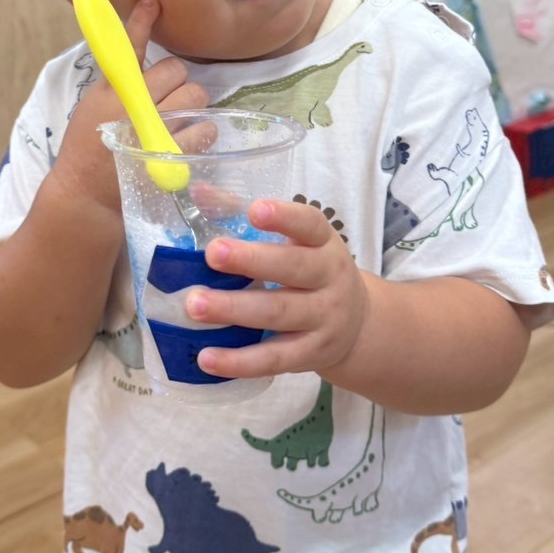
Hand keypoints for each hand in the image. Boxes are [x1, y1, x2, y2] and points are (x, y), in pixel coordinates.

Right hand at [52, 0, 207, 216]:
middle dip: (177, 82)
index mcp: (111, 90)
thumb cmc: (90, 147)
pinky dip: (202, 131)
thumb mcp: (94, 107)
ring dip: (192, 104)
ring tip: (180, 119)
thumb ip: (118, 83)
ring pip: (195, 94)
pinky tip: (190, 139)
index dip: (141, 21)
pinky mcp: (169, 153)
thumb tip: (141, 61)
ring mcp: (152, 129)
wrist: (86, 193)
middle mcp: (132, 105)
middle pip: (176, 70)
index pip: (127, 48)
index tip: (152, 1)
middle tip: (168, 99)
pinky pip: (204, 128)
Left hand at [190, 200, 370, 378]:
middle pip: (292, 269)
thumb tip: (198, 191)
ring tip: (194, 305)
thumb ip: (244, 215)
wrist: (358, 326)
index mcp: (324, 244)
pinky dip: (239, 361)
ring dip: (234, 309)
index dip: (284, 217)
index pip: (310, 225)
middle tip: (212, 254)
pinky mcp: (311, 355)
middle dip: (251, 261)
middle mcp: (330, 279)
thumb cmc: (312, 272)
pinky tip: (206, 358)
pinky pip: (273, 359)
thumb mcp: (296, 242)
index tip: (255, 210)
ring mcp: (323, 320)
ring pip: (278, 314)